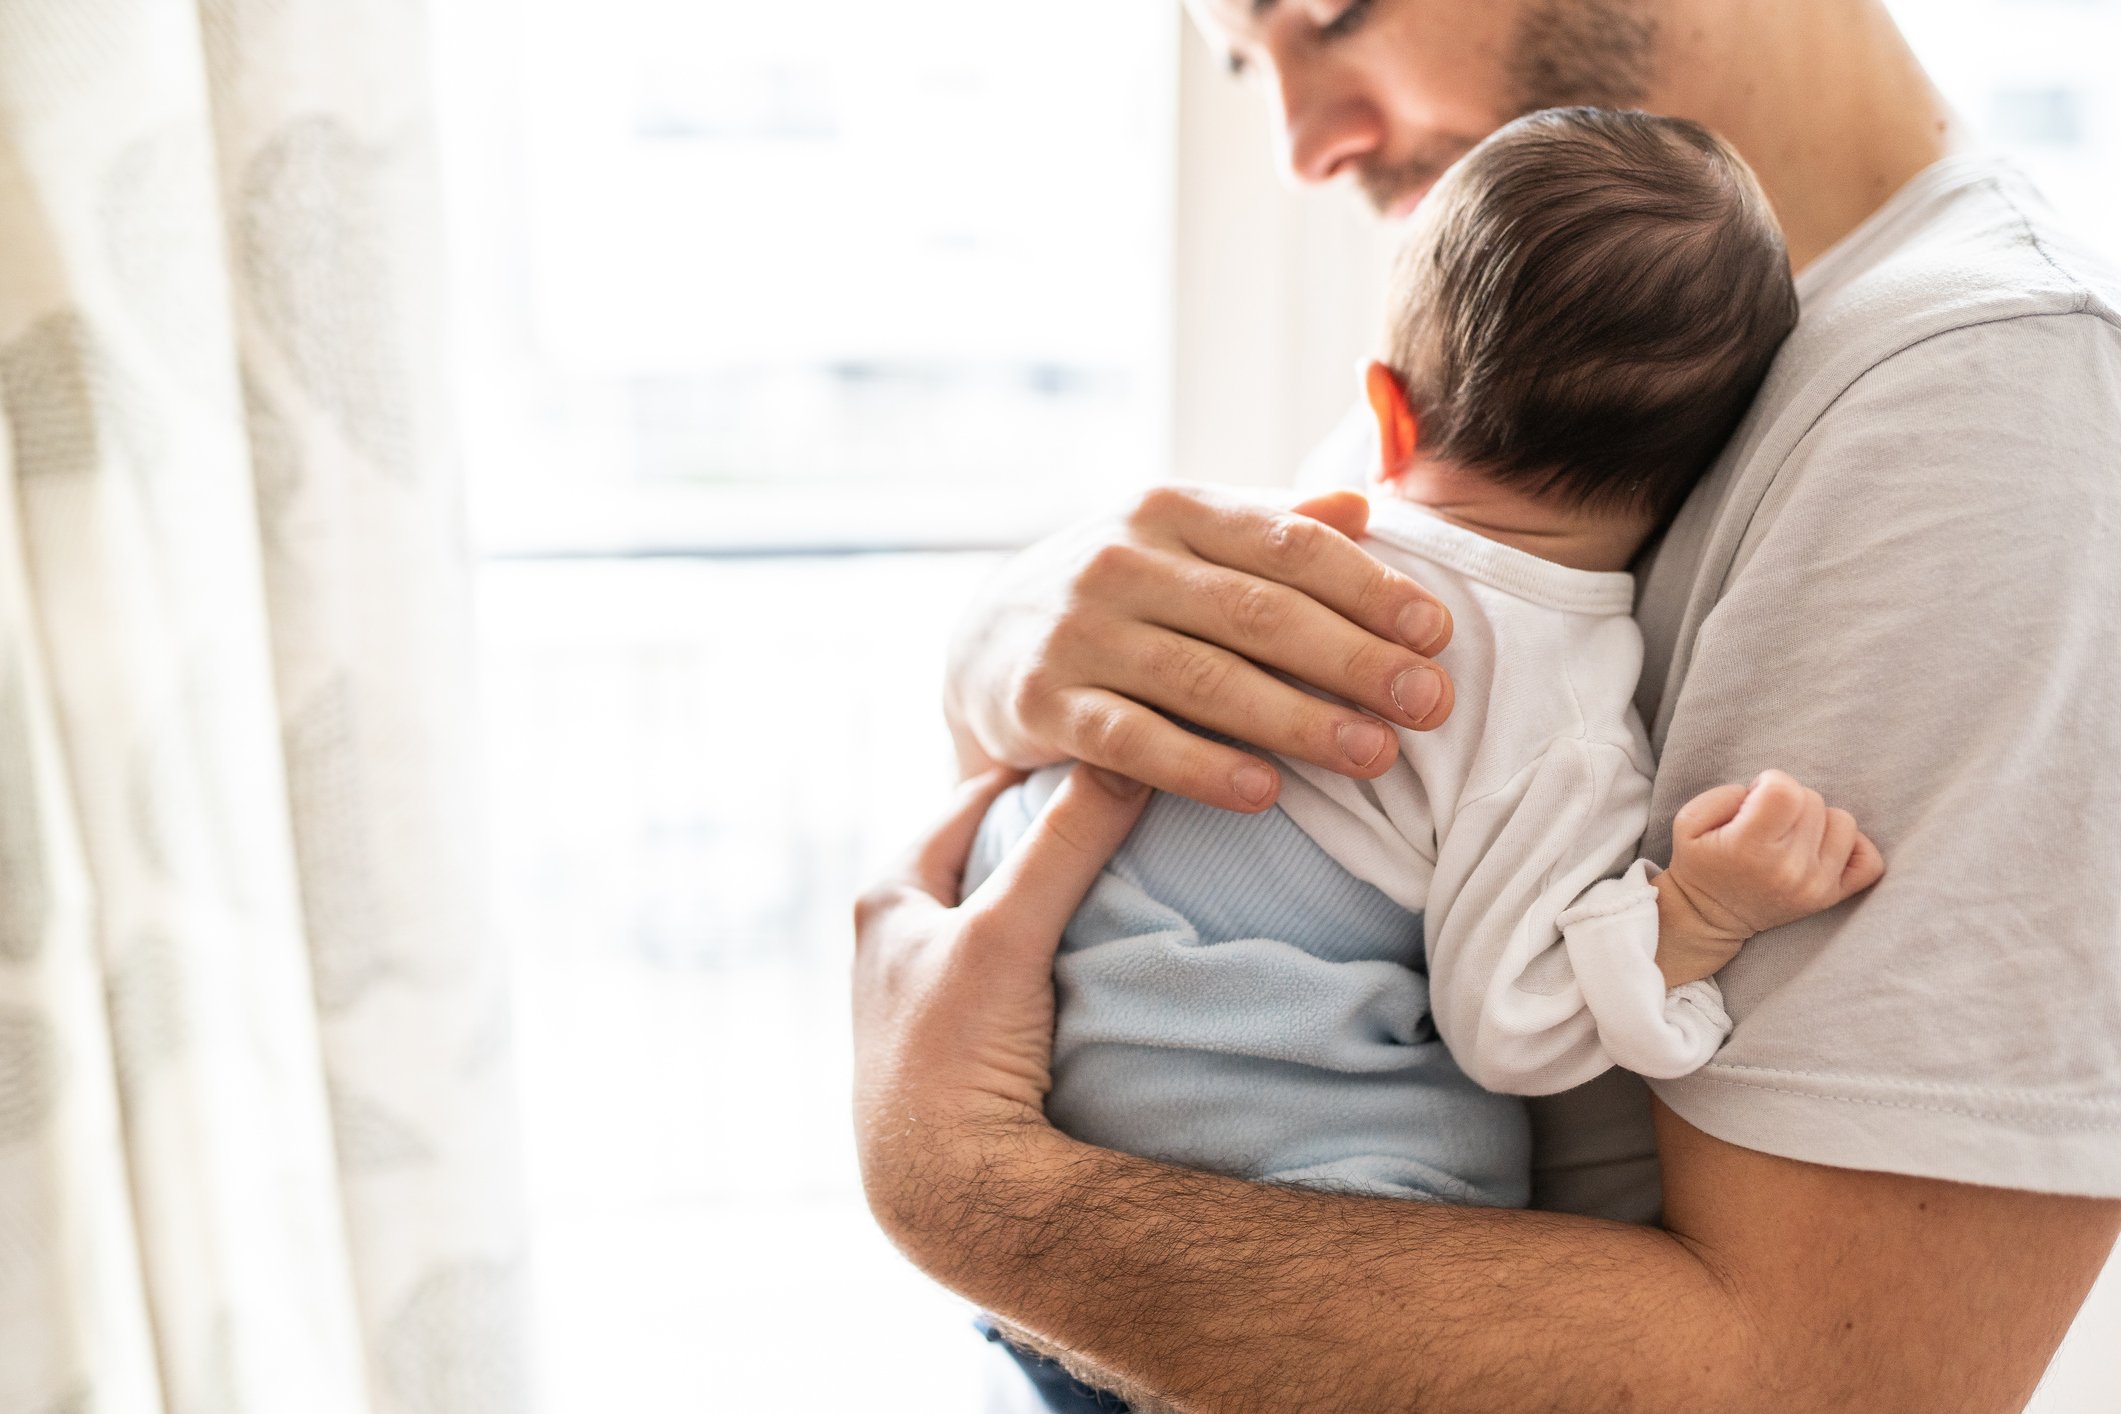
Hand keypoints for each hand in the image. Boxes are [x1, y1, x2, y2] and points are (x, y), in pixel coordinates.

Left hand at [851, 764, 1150, 1242]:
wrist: (944, 1191)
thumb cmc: (953, 1054)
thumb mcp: (1006, 933)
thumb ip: (1064, 845)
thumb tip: (1127, 759)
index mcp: (888, 896)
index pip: (973, 799)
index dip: (1038, 771)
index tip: (1107, 747)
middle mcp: (896, 938)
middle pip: (988, 853)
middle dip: (1049, 829)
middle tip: (1127, 802)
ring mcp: (928, 992)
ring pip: (1003, 913)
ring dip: (1053, 893)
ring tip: (1123, 869)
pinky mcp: (960, 1041)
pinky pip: (1017, 968)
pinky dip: (1054, 948)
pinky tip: (1097, 951)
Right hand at [944, 485, 1456, 812]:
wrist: (984, 644)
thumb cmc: (1123, 596)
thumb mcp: (1185, 542)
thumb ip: (1272, 526)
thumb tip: (1366, 503)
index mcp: (1173, 510)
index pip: (1288, 545)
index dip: (1369, 588)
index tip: (1437, 633)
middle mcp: (1121, 560)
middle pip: (1258, 612)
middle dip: (1354, 659)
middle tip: (1430, 703)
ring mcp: (1078, 632)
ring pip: (1203, 679)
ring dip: (1297, 720)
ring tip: (1374, 756)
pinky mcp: (1041, 704)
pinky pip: (1131, 740)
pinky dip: (1199, 768)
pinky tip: (1264, 793)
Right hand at [1653, 770, 1885, 985]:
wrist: (1709, 917)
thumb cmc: (1699, 863)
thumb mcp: (1688, 823)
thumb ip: (1725, 794)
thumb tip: (1766, 792)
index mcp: (1749, 847)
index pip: (1785, 789)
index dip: (1769, 783)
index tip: (1754, 799)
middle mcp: (1788, 868)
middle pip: (1812, 800)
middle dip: (1789, 801)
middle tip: (1767, 821)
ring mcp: (1815, 885)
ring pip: (1842, 821)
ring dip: (1817, 820)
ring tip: (1791, 834)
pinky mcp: (1831, 897)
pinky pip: (1869, 860)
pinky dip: (1852, 846)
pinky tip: (1822, 846)